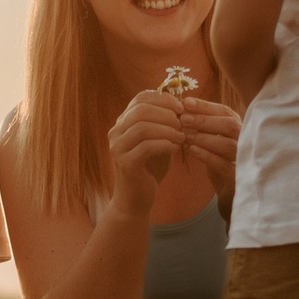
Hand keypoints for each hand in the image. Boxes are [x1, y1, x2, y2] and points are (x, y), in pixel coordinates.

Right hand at [106, 90, 183, 219]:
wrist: (135, 201)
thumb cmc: (150, 169)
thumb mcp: (158, 141)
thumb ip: (164, 124)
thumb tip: (183, 106)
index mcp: (123, 123)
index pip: (140, 98)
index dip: (163, 99)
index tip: (181, 108)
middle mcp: (115, 133)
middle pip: (141, 109)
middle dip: (166, 113)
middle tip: (182, 123)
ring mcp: (117, 148)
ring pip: (143, 127)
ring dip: (167, 130)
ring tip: (181, 137)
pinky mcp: (125, 164)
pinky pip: (146, 147)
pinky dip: (164, 144)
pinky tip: (175, 149)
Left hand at [176, 96, 241, 204]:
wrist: (229, 191)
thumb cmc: (218, 160)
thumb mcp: (211, 139)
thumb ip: (201, 125)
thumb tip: (180, 105)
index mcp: (238, 127)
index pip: (224, 111)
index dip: (205, 106)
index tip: (186, 102)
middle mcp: (245, 140)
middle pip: (229, 125)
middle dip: (204, 120)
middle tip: (183, 119)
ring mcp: (244, 159)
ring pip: (228, 145)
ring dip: (205, 138)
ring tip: (185, 135)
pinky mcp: (238, 178)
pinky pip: (224, 166)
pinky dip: (208, 156)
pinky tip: (192, 151)